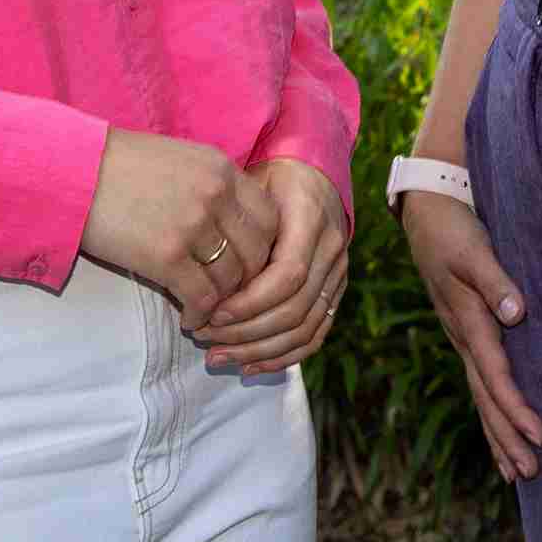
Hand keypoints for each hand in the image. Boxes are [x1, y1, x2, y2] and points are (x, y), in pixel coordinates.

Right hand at [82, 130, 277, 328]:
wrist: (70, 172)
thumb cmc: (118, 166)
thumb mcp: (179, 160)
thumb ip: (212, 187)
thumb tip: (234, 227)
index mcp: (221, 169)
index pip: (270, 218)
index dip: (264, 249)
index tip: (247, 266)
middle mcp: (215, 196)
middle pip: (258, 253)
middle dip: (249, 282)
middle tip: (232, 297)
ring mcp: (192, 226)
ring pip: (232, 280)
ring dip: (224, 303)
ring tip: (209, 312)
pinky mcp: (165, 256)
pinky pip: (202, 297)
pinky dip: (200, 314)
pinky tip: (190, 320)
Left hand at [193, 159, 350, 373]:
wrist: (311, 175)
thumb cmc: (268, 181)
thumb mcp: (250, 188)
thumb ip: (237, 227)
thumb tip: (203, 276)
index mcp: (311, 219)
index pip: (286, 276)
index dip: (249, 302)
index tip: (211, 313)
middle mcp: (331, 250)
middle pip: (295, 309)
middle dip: (246, 332)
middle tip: (205, 339)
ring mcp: (338, 274)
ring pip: (305, 328)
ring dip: (259, 350)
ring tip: (219, 356)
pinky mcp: (336, 292)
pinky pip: (316, 335)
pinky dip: (284, 357)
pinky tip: (251, 366)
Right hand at [398, 180, 541, 480]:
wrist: (426, 212)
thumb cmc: (453, 229)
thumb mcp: (474, 249)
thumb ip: (495, 280)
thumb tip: (516, 313)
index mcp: (469, 322)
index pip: (496, 376)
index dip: (517, 409)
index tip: (538, 437)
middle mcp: (464, 338)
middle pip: (487, 399)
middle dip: (506, 438)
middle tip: (529, 474)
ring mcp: (462, 339)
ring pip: (481, 397)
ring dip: (498, 435)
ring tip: (516, 472)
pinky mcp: (467, 333)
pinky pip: (480, 382)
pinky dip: (491, 412)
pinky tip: (500, 434)